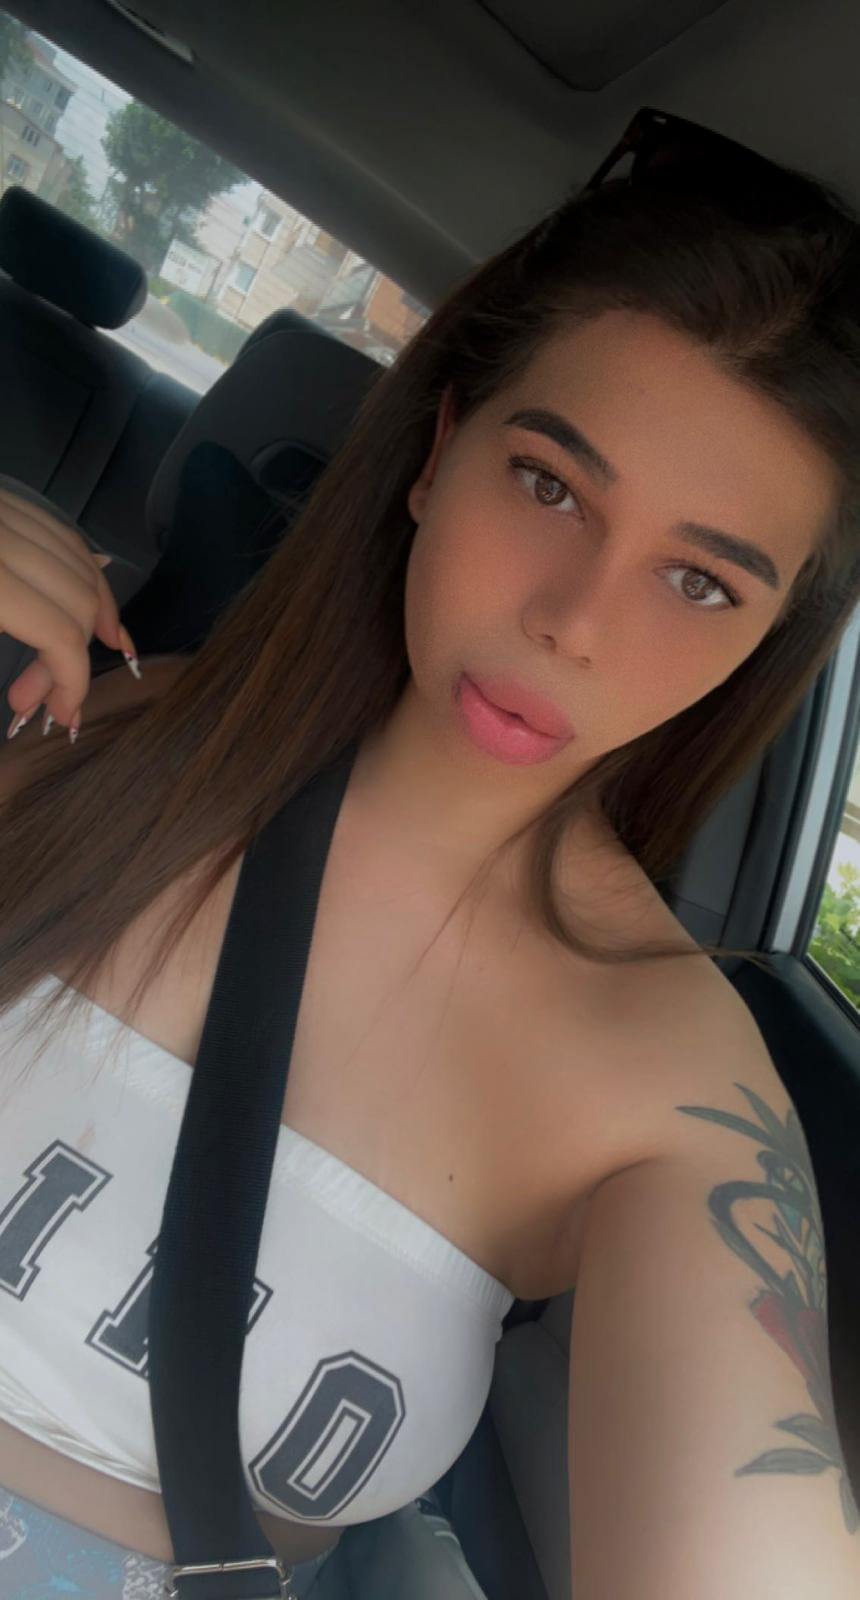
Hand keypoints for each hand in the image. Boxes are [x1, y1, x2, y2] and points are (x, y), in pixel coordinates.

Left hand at [0, 486, 134, 738]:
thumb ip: (8, 637)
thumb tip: (41, 691)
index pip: (58, 633)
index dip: (72, 682)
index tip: (61, 714)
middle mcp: (2, 535)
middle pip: (80, 599)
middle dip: (77, 656)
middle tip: (50, 698)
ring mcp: (4, 509)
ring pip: (82, 561)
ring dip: (95, 614)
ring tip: (78, 658)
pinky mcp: (3, 498)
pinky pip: (62, 533)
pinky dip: (84, 569)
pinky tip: (85, 601)